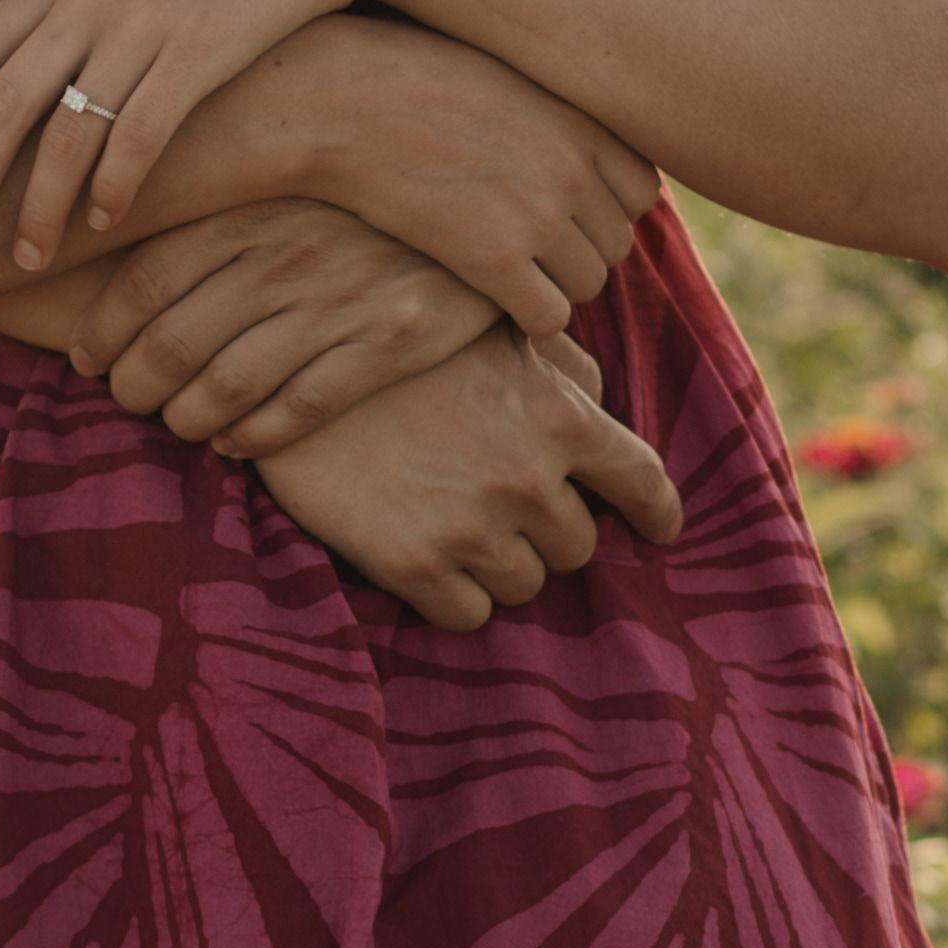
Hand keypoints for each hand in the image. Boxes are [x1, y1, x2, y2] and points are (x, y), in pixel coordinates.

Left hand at [0, 0, 402, 274]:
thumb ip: (77, 12)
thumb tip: (29, 70)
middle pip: (2, 101)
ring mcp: (145, 22)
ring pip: (67, 130)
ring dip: (39, 204)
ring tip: (25, 258)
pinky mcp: (204, 49)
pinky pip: (141, 133)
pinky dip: (115, 186)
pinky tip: (104, 224)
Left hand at [73, 199, 501, 454]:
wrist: (485, 185)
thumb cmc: (360, 185)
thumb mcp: (285, 176)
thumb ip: (214, 211)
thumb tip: (110, 243)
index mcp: (250, 208)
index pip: (144, 282)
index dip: (101, 330)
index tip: (85, 356)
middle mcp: (285, 257)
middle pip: (173, 343)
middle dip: (133, 385)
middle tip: (125, 397)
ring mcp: (338, 303)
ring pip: (227, 387)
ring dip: (184, 419)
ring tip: (174, 422)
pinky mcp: (389, 344)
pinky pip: (298, 412)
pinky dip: (251, 437)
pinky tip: (231, 441)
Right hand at [231, 18, 658, 342]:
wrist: (336, 98)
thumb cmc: (404, 80)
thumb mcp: (500, 74)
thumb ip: (550, 113)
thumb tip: (571, 148)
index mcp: (581, 118)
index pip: (641, 190)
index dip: (602, 208)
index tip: (559, 209)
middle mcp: (573, 167)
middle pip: (615, 243)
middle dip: (576, 251)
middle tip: (523, 247)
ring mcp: (537, 215)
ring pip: (585, 285)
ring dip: (551, 286)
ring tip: (503, 271)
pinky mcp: (492, 259)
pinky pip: (548, 317)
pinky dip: (528, 317)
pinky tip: (491, 298)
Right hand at [251, 331, 686, 630]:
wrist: (288, 368)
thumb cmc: (396, 342)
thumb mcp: (489, 332)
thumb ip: (556, 368)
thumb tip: (598, 400)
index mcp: (560, 417)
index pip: (644, 483)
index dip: (659, 513)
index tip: (659, 531)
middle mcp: (527, 480)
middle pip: (578, 547)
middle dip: (550, 533)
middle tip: (506, 510)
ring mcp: (470, 528)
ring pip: (525, 586)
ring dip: (502, 567)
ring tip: (459, 528)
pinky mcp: (412, 566)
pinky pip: (467, 616)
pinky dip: (455, 597)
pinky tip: (428, 560)